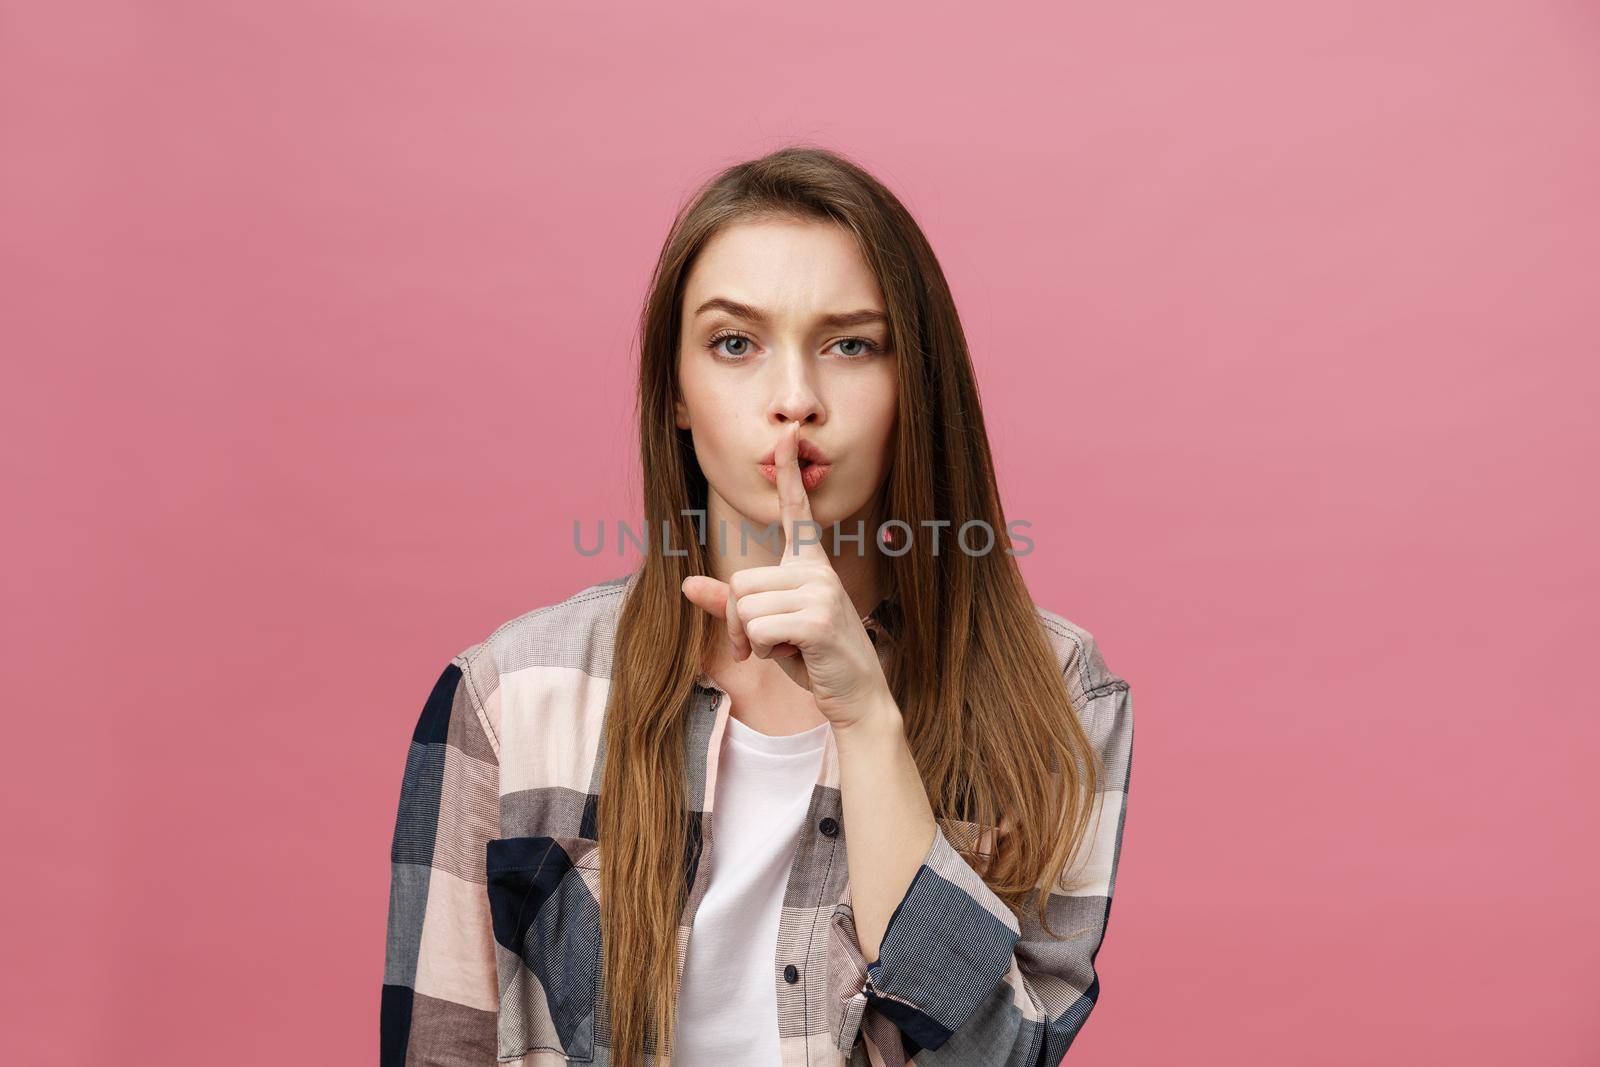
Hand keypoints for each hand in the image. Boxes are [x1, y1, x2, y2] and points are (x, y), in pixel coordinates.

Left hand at [680, 422, 891, 727]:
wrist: (856, 695)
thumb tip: (687, 584)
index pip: (797, 512)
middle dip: (740, 623)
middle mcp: (817, 571)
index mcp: (809, 565)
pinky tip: (795, 655)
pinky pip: (759, 628)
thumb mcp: (768, 627)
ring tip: (787, 648)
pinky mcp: (817, 619)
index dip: (788, 474)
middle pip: (740, 582)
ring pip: (745, 607)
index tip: (786, 435)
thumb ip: (731, 605)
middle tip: (767, 643)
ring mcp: (820, 592)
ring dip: (754, 640)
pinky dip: (765, 651)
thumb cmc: (812, 657)